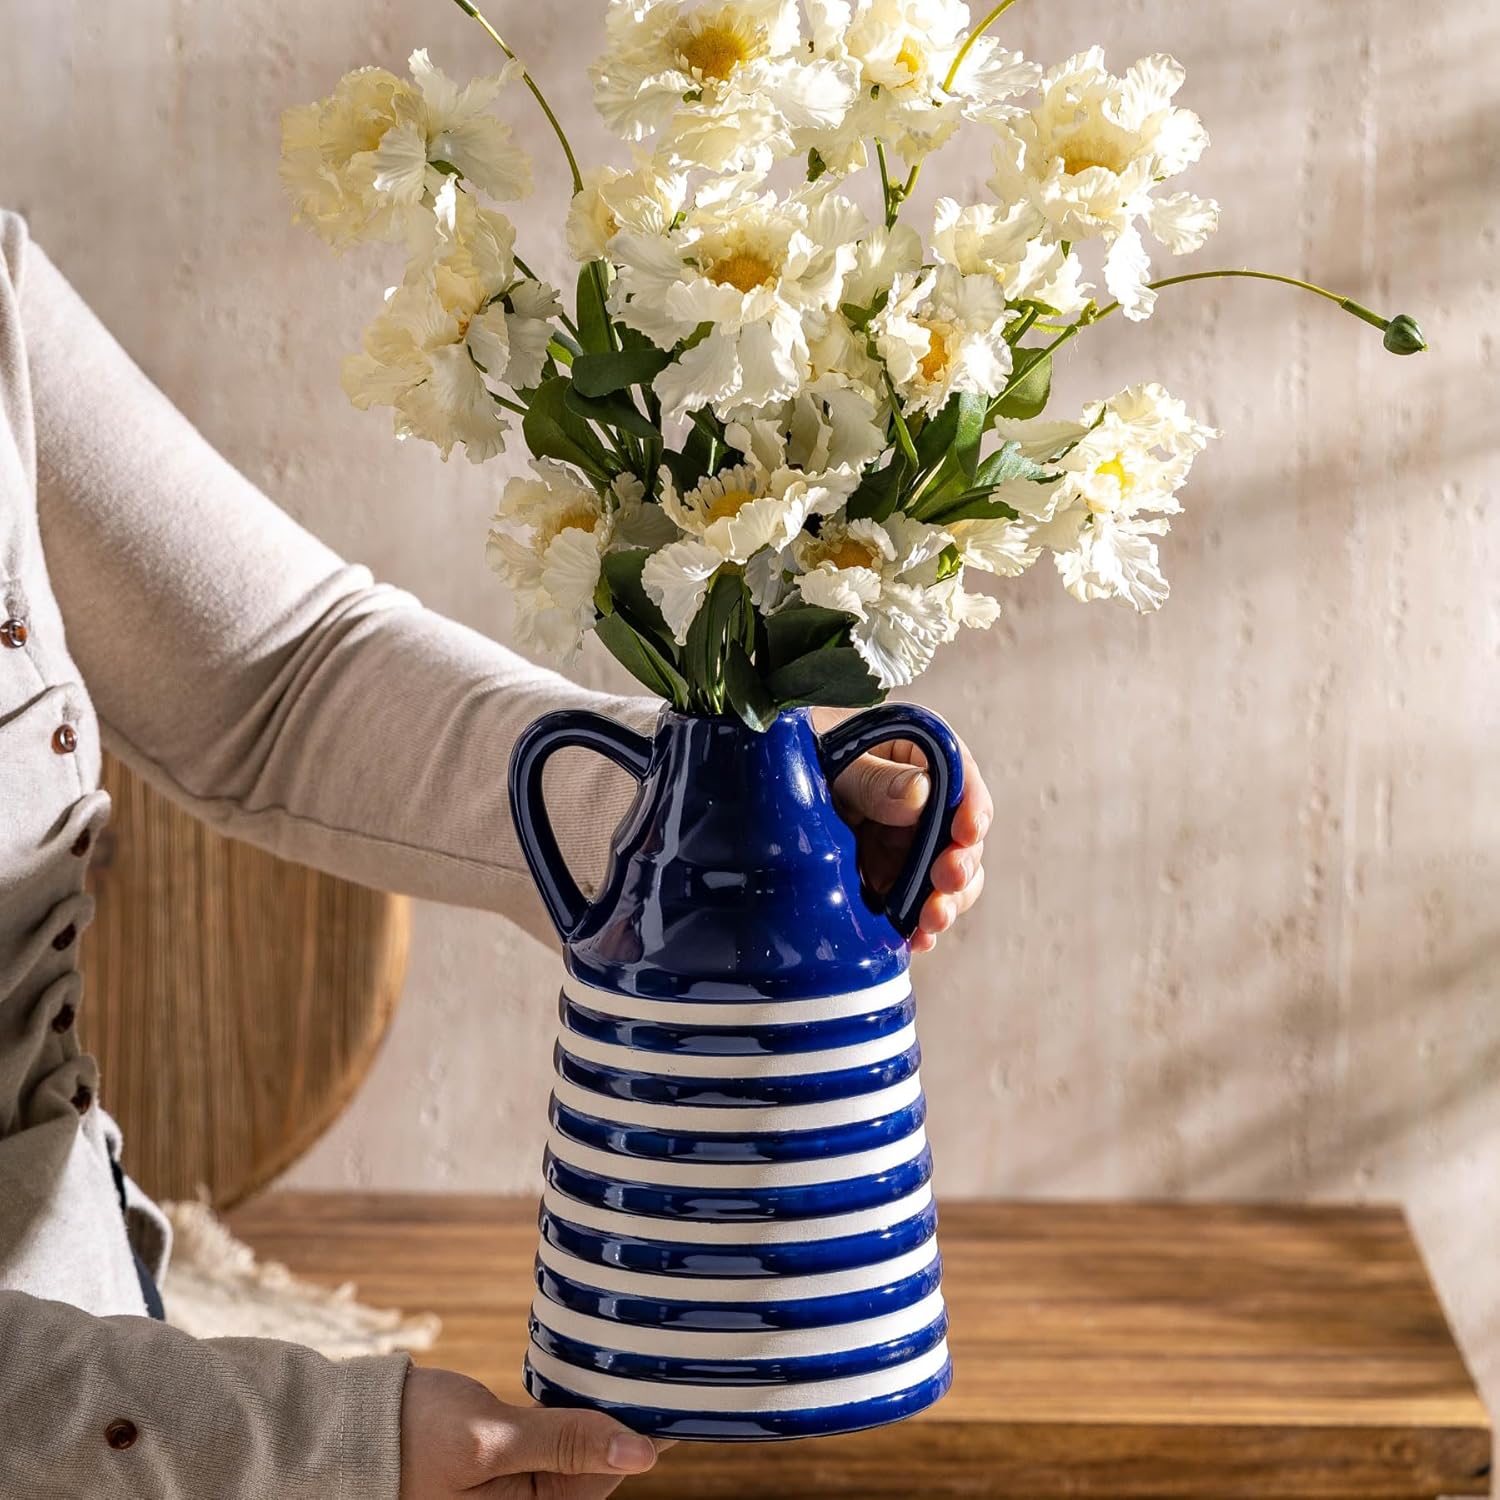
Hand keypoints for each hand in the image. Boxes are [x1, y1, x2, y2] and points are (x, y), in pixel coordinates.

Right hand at [400, 1366, 665, 1499]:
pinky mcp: (512, 1464)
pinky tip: (592, 1381)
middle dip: (627, 1419)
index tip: (680, 1390)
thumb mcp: (491, 1440)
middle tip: (657, 1363)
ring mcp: (522, 1489)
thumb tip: (641, 1454)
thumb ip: (566, 1444)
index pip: (610, 1474)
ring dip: (604, 1412)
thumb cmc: (413, 1437)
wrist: (352, 1428)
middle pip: (601, 1464)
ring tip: (633, 1365)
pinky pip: (559, 1441)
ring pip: (583, 1448)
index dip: (646, 1431)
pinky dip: (576, 1412)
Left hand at [813, 708, 990, 954]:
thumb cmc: (799, 757)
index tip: (968, 830)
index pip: (961, 774)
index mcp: (917, 754)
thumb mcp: (833, 762)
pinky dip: (919, 925)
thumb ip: (874, 779)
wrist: (765, 788)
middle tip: (947, 879)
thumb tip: (920, 794)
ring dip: (946, 900)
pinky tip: (917, 939)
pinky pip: (916, 906)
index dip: (972, 804)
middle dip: (961, 862)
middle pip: (962, 835)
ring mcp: (908, 844)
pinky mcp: (891, 879)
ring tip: (933, 918)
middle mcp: (923, 802)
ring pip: (947, 876)